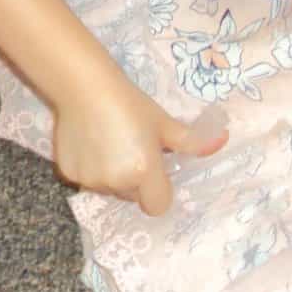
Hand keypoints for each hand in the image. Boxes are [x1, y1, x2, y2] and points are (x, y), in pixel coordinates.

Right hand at [49, 76, 226, 214]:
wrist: (84, 86)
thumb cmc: (130, 103)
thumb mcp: (163, 122)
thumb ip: (192, 141)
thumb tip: (223, 140)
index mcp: (144, 171)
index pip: (158, 206)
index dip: (159, 190)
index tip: (154, 169)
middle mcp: (117, 182)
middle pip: (133, 196)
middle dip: (135, 180)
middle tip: (131, 149)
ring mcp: (91, 180)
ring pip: (109, 189)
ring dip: (112, 175)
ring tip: (108, 143)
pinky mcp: (69, 174)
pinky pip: (87, 181)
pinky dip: (91, 168)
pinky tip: (89, 143)